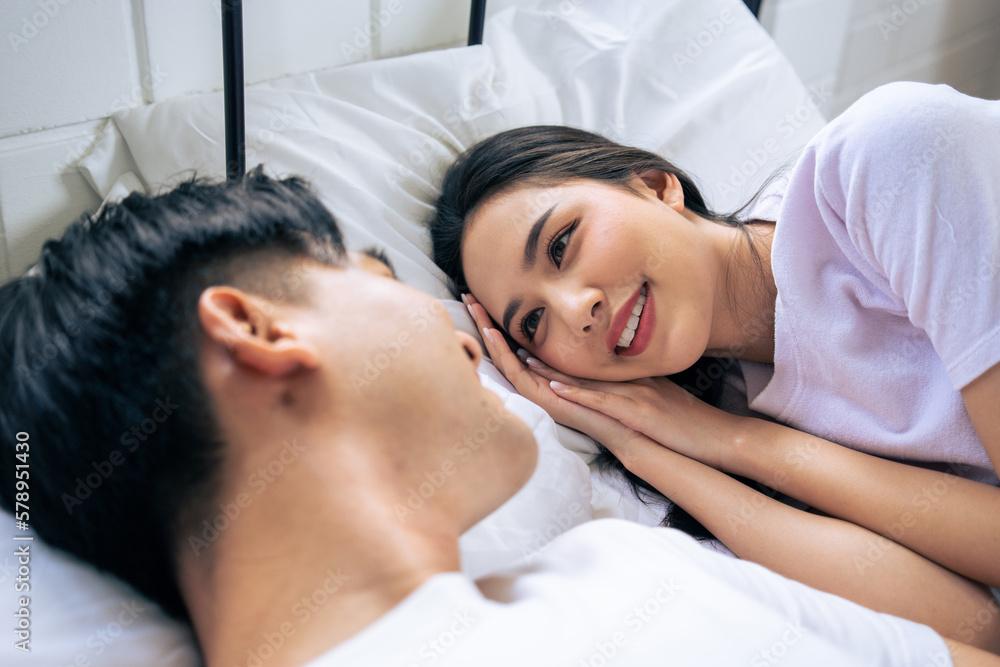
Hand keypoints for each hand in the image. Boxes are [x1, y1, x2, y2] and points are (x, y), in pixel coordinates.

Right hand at [463, 293, 647, 456]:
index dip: (501, 321)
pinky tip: (491, 335)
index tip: (486, 297)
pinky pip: (516, 375)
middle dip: (484, 322)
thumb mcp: (596, 361)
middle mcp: (536, 381)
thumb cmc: (617, 393)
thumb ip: (581, 347)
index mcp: (545, 372)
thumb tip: (578, 320)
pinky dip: (502, 354)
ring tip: (474, 310)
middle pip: (503, 350)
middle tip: (468, 297)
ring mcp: (536, 392)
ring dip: (487, 334)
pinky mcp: (542, 400)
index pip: (516, 344)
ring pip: (504, 360)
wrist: (628, 424)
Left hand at [540, 364, 744, 470]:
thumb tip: (613, 397)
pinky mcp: (640, 413)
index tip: (529, 345)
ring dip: (552, 370)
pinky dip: (579, 394)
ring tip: (521, 358)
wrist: (721, 437)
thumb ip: (635, 397)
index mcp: (632, 379)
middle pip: (580, 366)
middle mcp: (629, 381)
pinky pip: (604, 401)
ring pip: (586, 379)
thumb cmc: (690, 426)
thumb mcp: (658, 405)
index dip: (558, 355)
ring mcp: (635, 394)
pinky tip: (556, 388)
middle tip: (514, 341)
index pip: (588, 364)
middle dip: (546, 356)